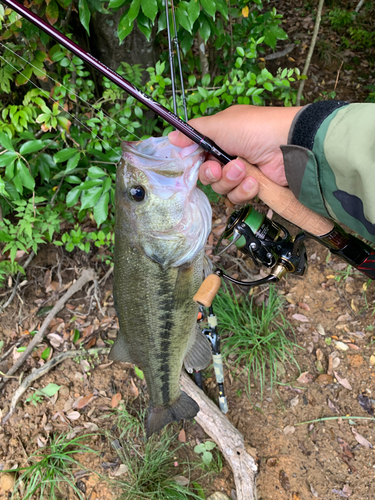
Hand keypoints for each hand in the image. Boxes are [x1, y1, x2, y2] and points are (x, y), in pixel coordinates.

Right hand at [168, 105, 301, 203]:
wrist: (288, 145)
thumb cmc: (254, 129)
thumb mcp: (219, 124)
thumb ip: (193, 132)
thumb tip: (171, 136)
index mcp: (221, 137)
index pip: (198, 154)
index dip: (194, 160)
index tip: (192, 160)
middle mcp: (229, 154)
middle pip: (207, 174)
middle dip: (213, 172)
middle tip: (220, 167)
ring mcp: (242, 172)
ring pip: (221, 188)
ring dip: (231, 180)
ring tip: (244, 169)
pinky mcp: (254, 187)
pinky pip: (238, 196)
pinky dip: (244, 190)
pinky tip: (254, 181)